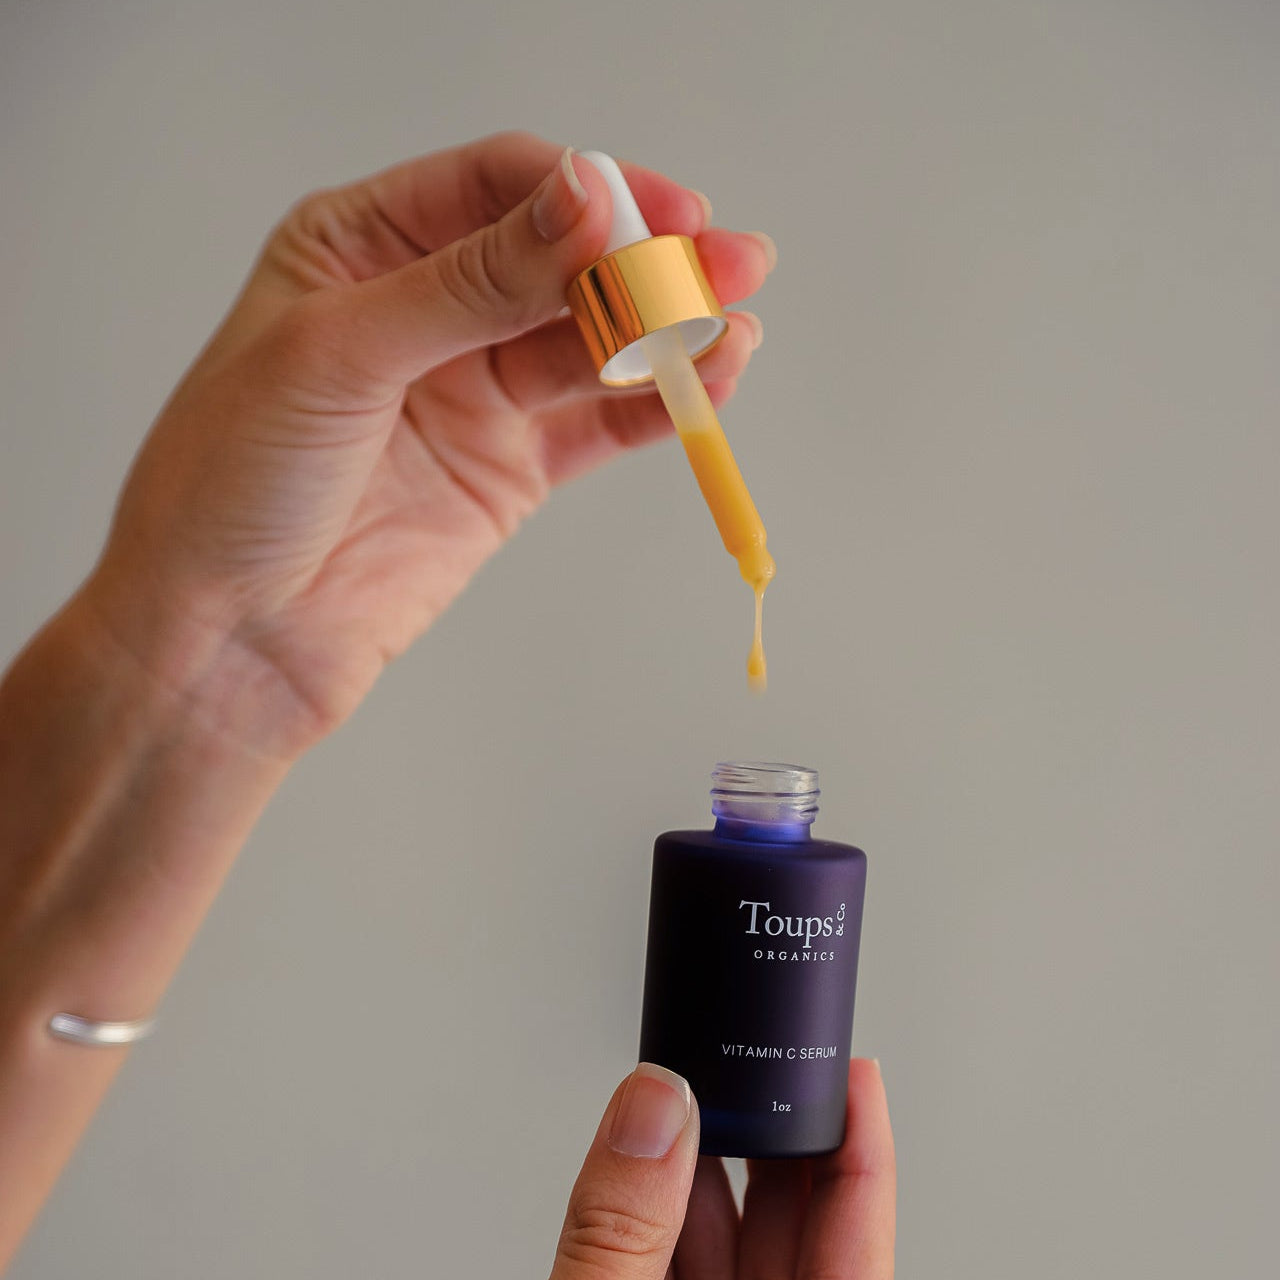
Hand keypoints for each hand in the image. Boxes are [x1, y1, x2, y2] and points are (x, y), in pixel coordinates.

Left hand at [80, 132, 769, 757]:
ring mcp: (474, 392)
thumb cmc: (232, 483)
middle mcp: (428, 309)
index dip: (583, 194)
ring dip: (665, 333)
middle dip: (646, 261)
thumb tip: (580, 204)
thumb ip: (468, 283)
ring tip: (731, 328)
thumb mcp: (339, 355)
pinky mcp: (510, 469)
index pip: (498, 186)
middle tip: (725, 262)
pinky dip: (655, 407)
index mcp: (363, 246)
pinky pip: (598, 424)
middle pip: (561, 261)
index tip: (655, 215)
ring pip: (591, 343)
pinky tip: (708, 384)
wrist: (226, 639)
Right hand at [551, 1060, 895, 1279]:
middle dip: (773, 1134)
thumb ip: (622, 1230)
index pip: (858, 1239)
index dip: (864, 1146)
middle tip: (759, 1057)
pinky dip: (663, 1207)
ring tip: (685, 1093)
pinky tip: (644, 1154)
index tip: (855, 1071)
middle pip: (798, 1225)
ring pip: (734, 1241)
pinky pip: (680, 1261)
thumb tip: (655, 1107)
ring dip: (705, 1163)